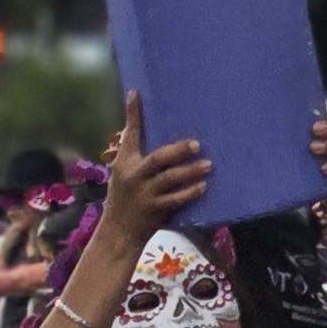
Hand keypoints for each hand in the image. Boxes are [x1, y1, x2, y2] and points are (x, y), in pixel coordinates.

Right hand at [93, 94, 211, 249]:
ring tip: (208, 165)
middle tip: (197, 144)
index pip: (129, 135)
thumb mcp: (122, 177)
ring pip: (170, 179)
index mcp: (123, 164)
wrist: (117, 233)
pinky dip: (190, 192)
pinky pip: (176, 199)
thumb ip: (136, 161)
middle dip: (178, 151)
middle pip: (157, 159)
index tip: (135, 94)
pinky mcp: (154, 210)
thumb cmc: (124, 201)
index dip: (132, 114)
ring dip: (191, 171)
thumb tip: (155, 141)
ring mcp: (144, 194)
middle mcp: (132, 177)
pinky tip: (203, 187)